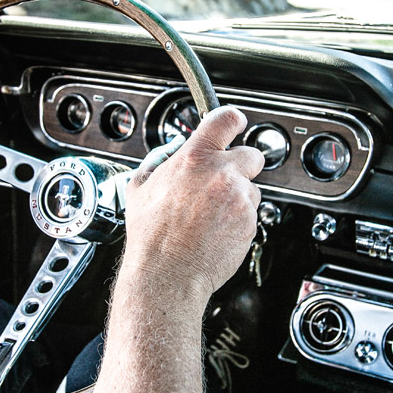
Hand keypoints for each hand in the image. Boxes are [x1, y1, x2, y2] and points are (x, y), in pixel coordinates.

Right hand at [120, 106, 264, 312]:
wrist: (168, 273)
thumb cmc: (152, 236)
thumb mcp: (140, 188)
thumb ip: (158, 161)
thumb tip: (170, 152)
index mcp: (195, 158)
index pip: (227, 119)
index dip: (233, 120)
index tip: (234, 124)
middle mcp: (222, 174)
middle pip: (252, 154)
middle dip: (242, 164)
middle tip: (224, 179)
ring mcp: (239, 199)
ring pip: (250, 188)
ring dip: (237, 197)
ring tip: (210, 215)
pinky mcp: (250, 222)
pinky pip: (250, 213)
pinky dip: (238, 220)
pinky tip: (216, 230)